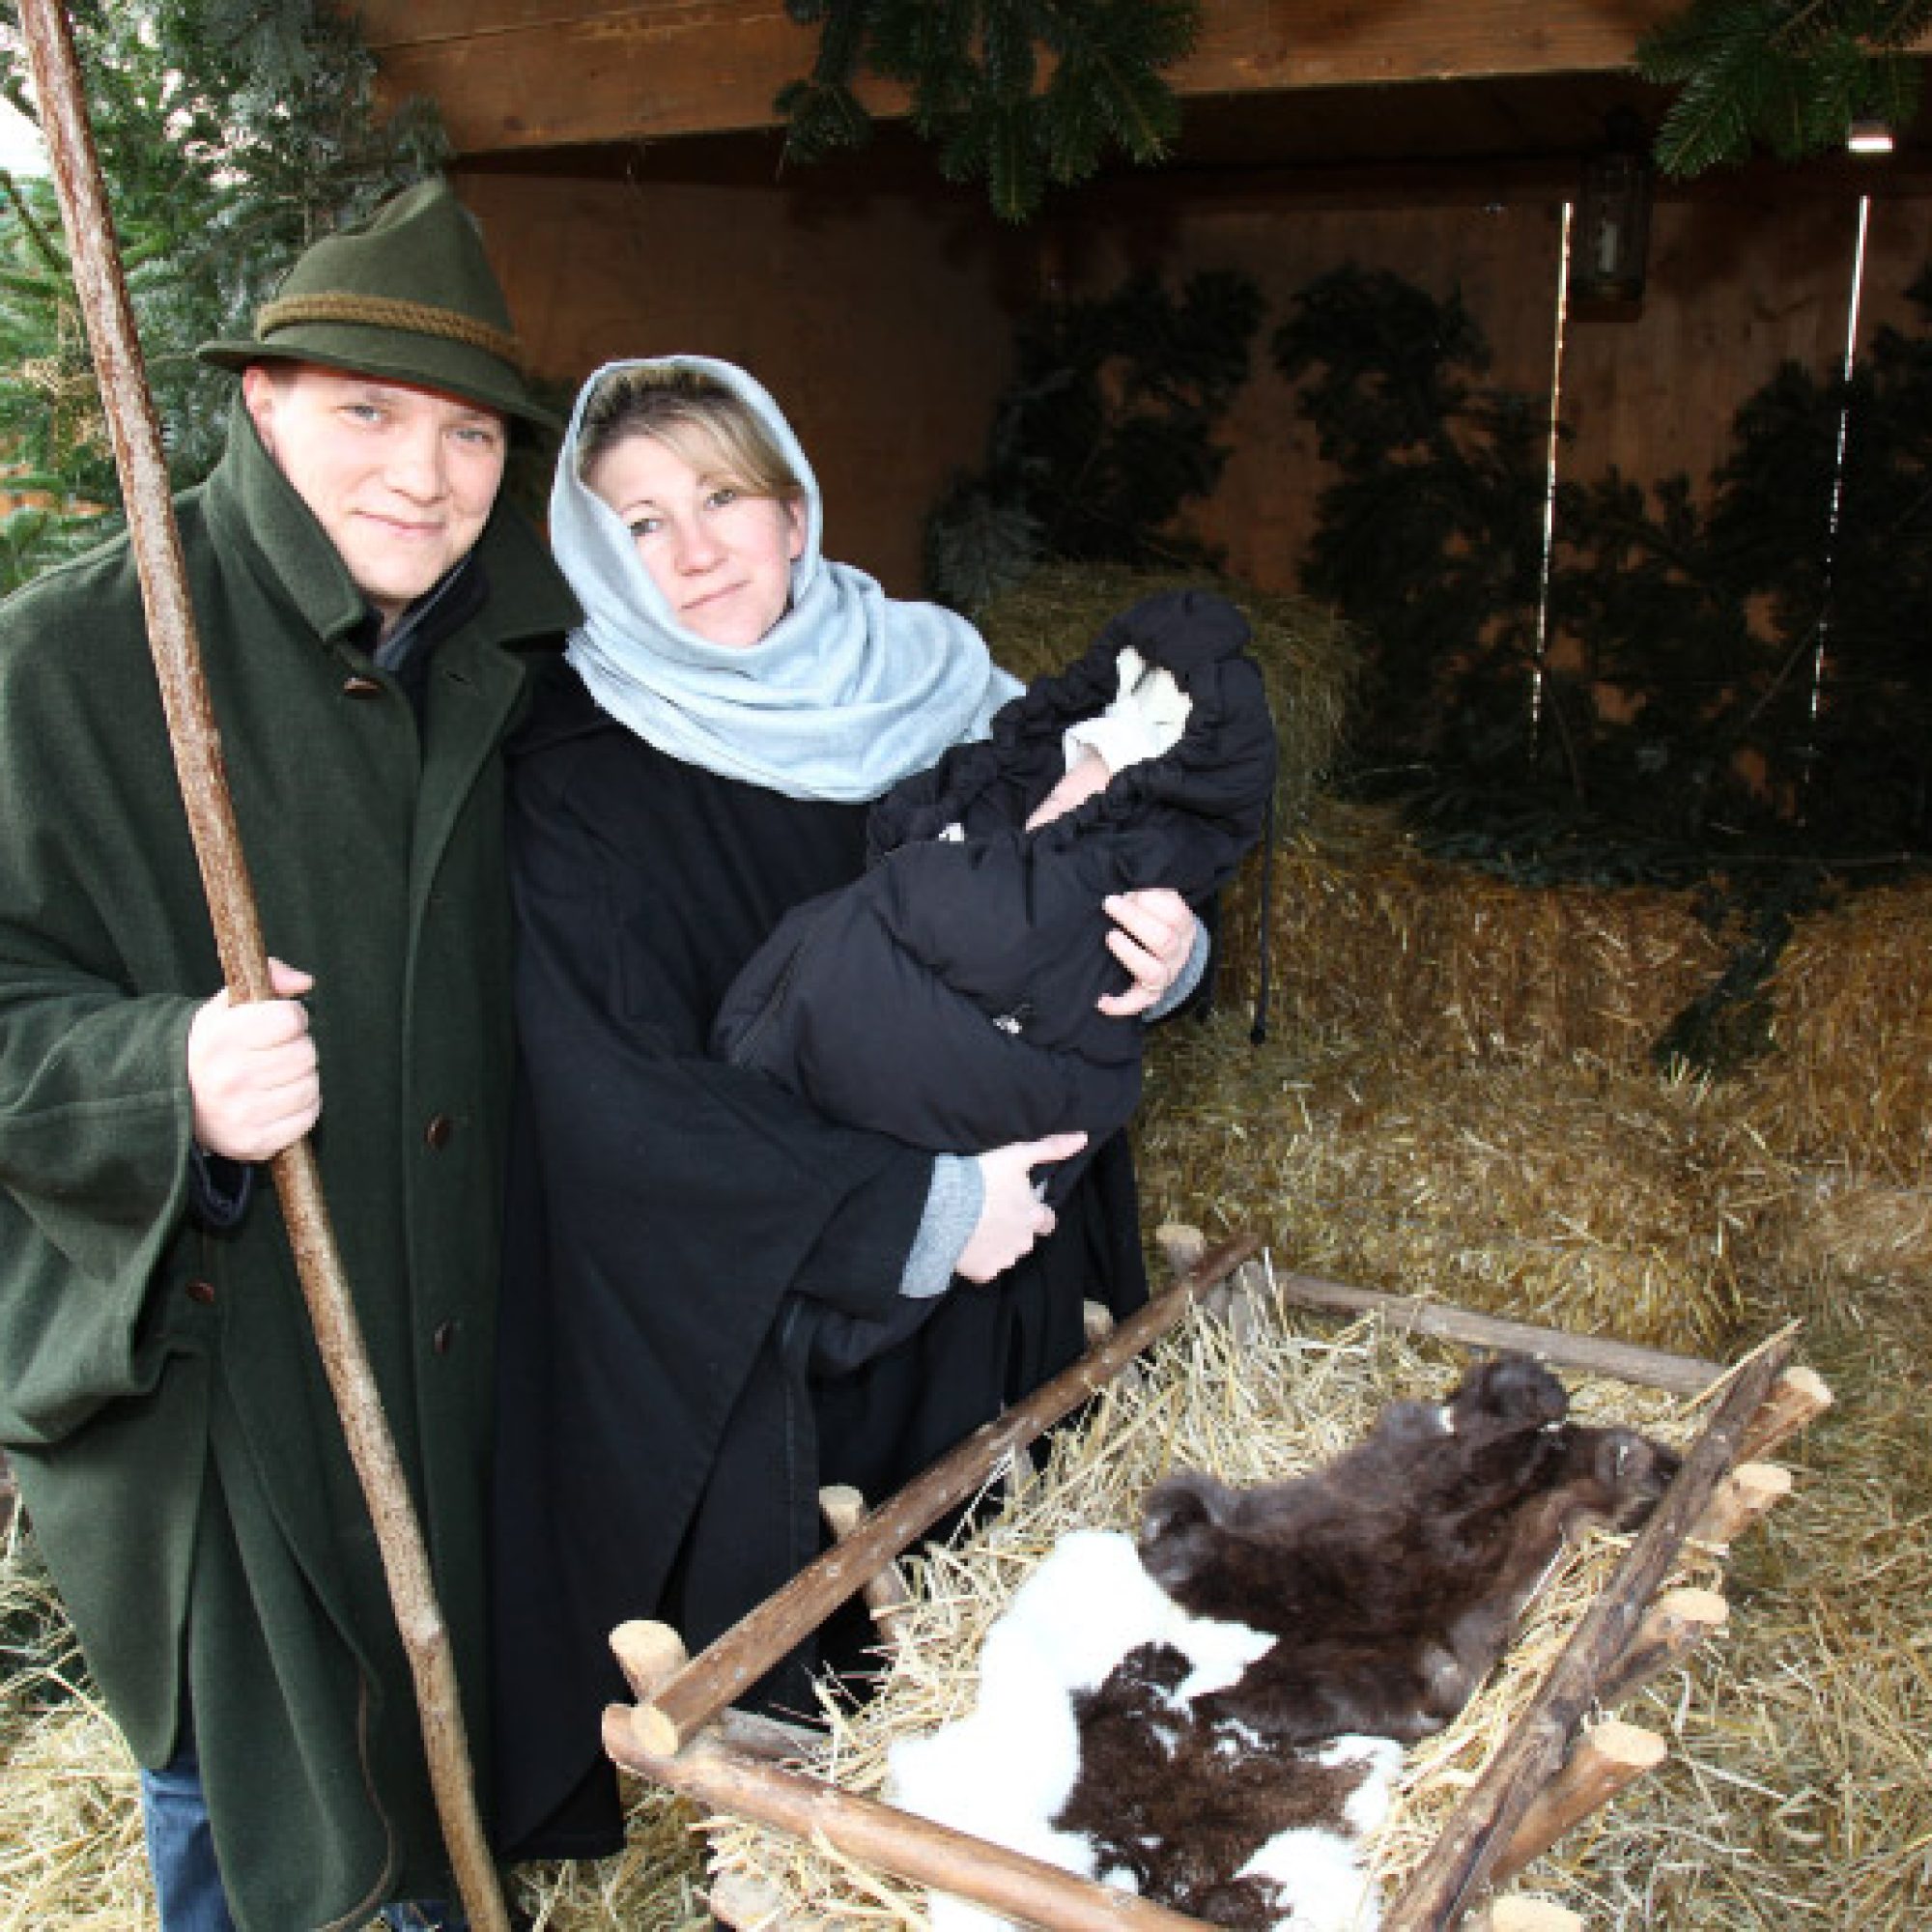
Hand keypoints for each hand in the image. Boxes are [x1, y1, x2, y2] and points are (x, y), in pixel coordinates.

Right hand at [186, 958, 320, 1160]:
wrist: (176, 1100)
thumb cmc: (212, 1047)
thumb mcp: (227, 1004)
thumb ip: (268, 977)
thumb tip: (304, 982)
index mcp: (222, 1037)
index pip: (291, 1018)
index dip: (291, 1017)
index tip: (278, 1023)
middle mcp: (231, 1077)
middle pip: (306, 1053)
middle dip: (296, 1048)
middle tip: (274, 1053)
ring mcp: (243, 1113)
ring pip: (310, 1085)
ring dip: (301, 1078)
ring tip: (274, 1076)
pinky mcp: (255, 1141)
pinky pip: (308, 1117)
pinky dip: (302, 1107)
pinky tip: (278, 1099)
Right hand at [956, 1132, 1086, 1282]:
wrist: (943, 1204)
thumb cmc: (980, 1177)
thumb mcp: (1017, 1155)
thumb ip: (1050, 1149)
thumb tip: (1082, 1138)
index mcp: (1034, 1216)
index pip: (1047, 1221)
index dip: (1035, 1213)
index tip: (1018, 1205)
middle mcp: (1024, 1242)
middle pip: (1025, 1238)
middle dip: (1014, 1229)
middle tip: (992, 1212)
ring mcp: (1003, 1259)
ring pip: (1006, 1254)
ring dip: (997, 1243)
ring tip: (976, 1226)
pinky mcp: (983, 1272)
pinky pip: (985, 1269)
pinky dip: (978, 1260)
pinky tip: (966, 1243)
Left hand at [1098, 888, 1197, 1016]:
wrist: (1163, 954)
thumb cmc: (1149, 918)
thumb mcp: (1154, 901)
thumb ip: (1144, 892)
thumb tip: (1124, 883)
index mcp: (1183, 927)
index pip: (1175, 914)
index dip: (1150, 901)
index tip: (1126, 891)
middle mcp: (1178, 953)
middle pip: (1165, 941)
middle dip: (1134, 920)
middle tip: (1109, 904)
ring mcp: (1166, 976)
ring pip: (1153, 973)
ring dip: (1130, 955)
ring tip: (1110, 936)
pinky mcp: (1150, 995)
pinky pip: (1137, 1004)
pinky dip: (1119, 1005)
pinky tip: (1101, 1001)